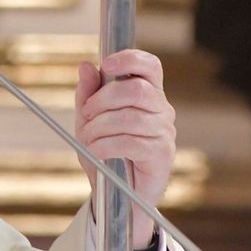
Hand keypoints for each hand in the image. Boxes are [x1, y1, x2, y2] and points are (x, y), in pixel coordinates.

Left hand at [74, 49, 176, 249]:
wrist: (115, 191)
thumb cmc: (105, 151)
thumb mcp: (89, 119)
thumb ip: (88, 93)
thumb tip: (85, 66)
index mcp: (147, 92)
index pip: (149, 65)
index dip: (130, 59)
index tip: (106, 65)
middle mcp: (161, 108)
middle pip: (135, 90)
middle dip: (102, 100)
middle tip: (87, 115)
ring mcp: (164, 131)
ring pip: (129, 117)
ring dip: (100, 127)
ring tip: (89, 138)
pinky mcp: (162, 153)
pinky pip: (130, 142)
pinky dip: (106, 146)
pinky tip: (97, 152)